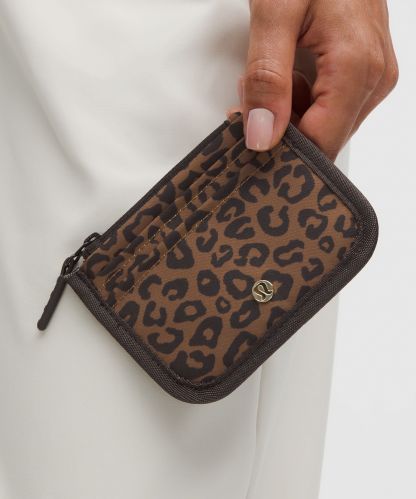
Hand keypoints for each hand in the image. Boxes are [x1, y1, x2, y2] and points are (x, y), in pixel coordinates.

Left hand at [229, 0, 397, 159]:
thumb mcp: (274, 15)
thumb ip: (268, 80)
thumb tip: (263, 136)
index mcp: (356, 69)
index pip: (319, 144)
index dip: (280, 147)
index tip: (248, 129)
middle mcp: (374, 79)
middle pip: (323, 138)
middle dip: (281, 126)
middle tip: (252, 94)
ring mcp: (374, 76)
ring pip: (325, 124)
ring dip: (288, 111)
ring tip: (267, 74)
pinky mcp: (366, 71)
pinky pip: (331, 106)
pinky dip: (301, 98)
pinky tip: (287, 72)